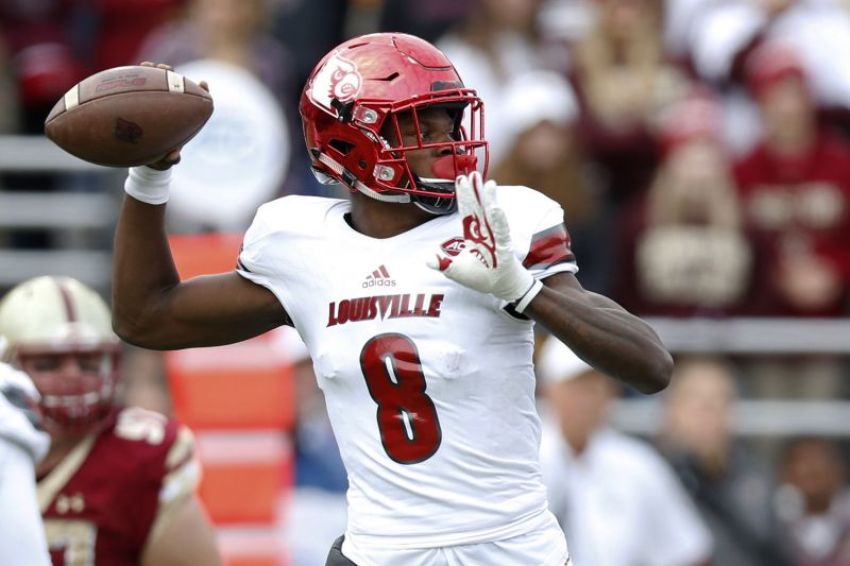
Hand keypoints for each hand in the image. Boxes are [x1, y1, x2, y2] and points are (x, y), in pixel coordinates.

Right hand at [138, 61, 209, 170]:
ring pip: (155, 81)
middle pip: (175, 84)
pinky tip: (130, 73)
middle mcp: (169, 106)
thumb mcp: (164, 161)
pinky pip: (135, 87)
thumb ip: (171, 160)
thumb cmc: (159, 157)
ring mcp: (153, 102)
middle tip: (167, 70)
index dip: (202, 91)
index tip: (203, 84)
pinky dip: (134, 79)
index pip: (195, 100)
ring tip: (150, 66)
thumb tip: (173, 156)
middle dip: (173, 74)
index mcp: (182, 117)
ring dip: (154, 71)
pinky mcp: (138, 100)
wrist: (142, 158)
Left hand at [428, 172, 536, 302]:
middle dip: (474, 191)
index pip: (466, 212)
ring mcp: (496, 238)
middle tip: (471, 172)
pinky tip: (495, 208)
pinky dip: (499, 220)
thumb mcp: (457, 271)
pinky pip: (501, 231)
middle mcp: (485, 232)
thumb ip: (443, 264)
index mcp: (473, 234)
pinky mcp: (504, 247)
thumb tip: (427, 260)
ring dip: (489, 199)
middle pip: (478, 208)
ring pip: (491, 215)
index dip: (463, 196)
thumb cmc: (482, 277)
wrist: (502, 287)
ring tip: (488, 183)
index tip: (460, 180)